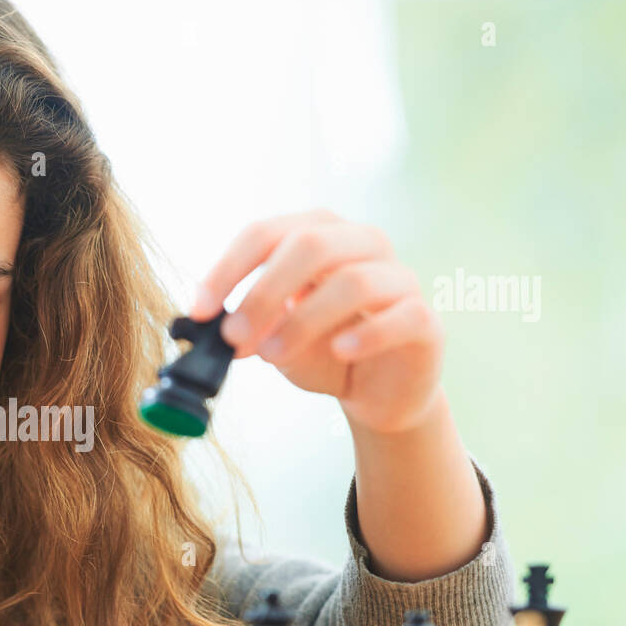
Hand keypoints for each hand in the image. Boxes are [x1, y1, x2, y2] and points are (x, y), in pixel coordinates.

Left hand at [190, 209, 444, 434]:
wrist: (376, 392)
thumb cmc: (323, 352)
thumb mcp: (274, 337)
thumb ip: (247, 327)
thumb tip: (212, 327)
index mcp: (318, 235)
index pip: (266, 233)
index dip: (228, 269)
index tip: (199, 309)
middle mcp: (362, 244)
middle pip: (311, 245)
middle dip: (264, 292)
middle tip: (234, 336)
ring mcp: (399, 278)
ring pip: (354, 281)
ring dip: (303, 321)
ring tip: (273, 356)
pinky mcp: (425, 320)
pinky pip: (402, 316)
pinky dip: (366, 334)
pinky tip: (341, 351)